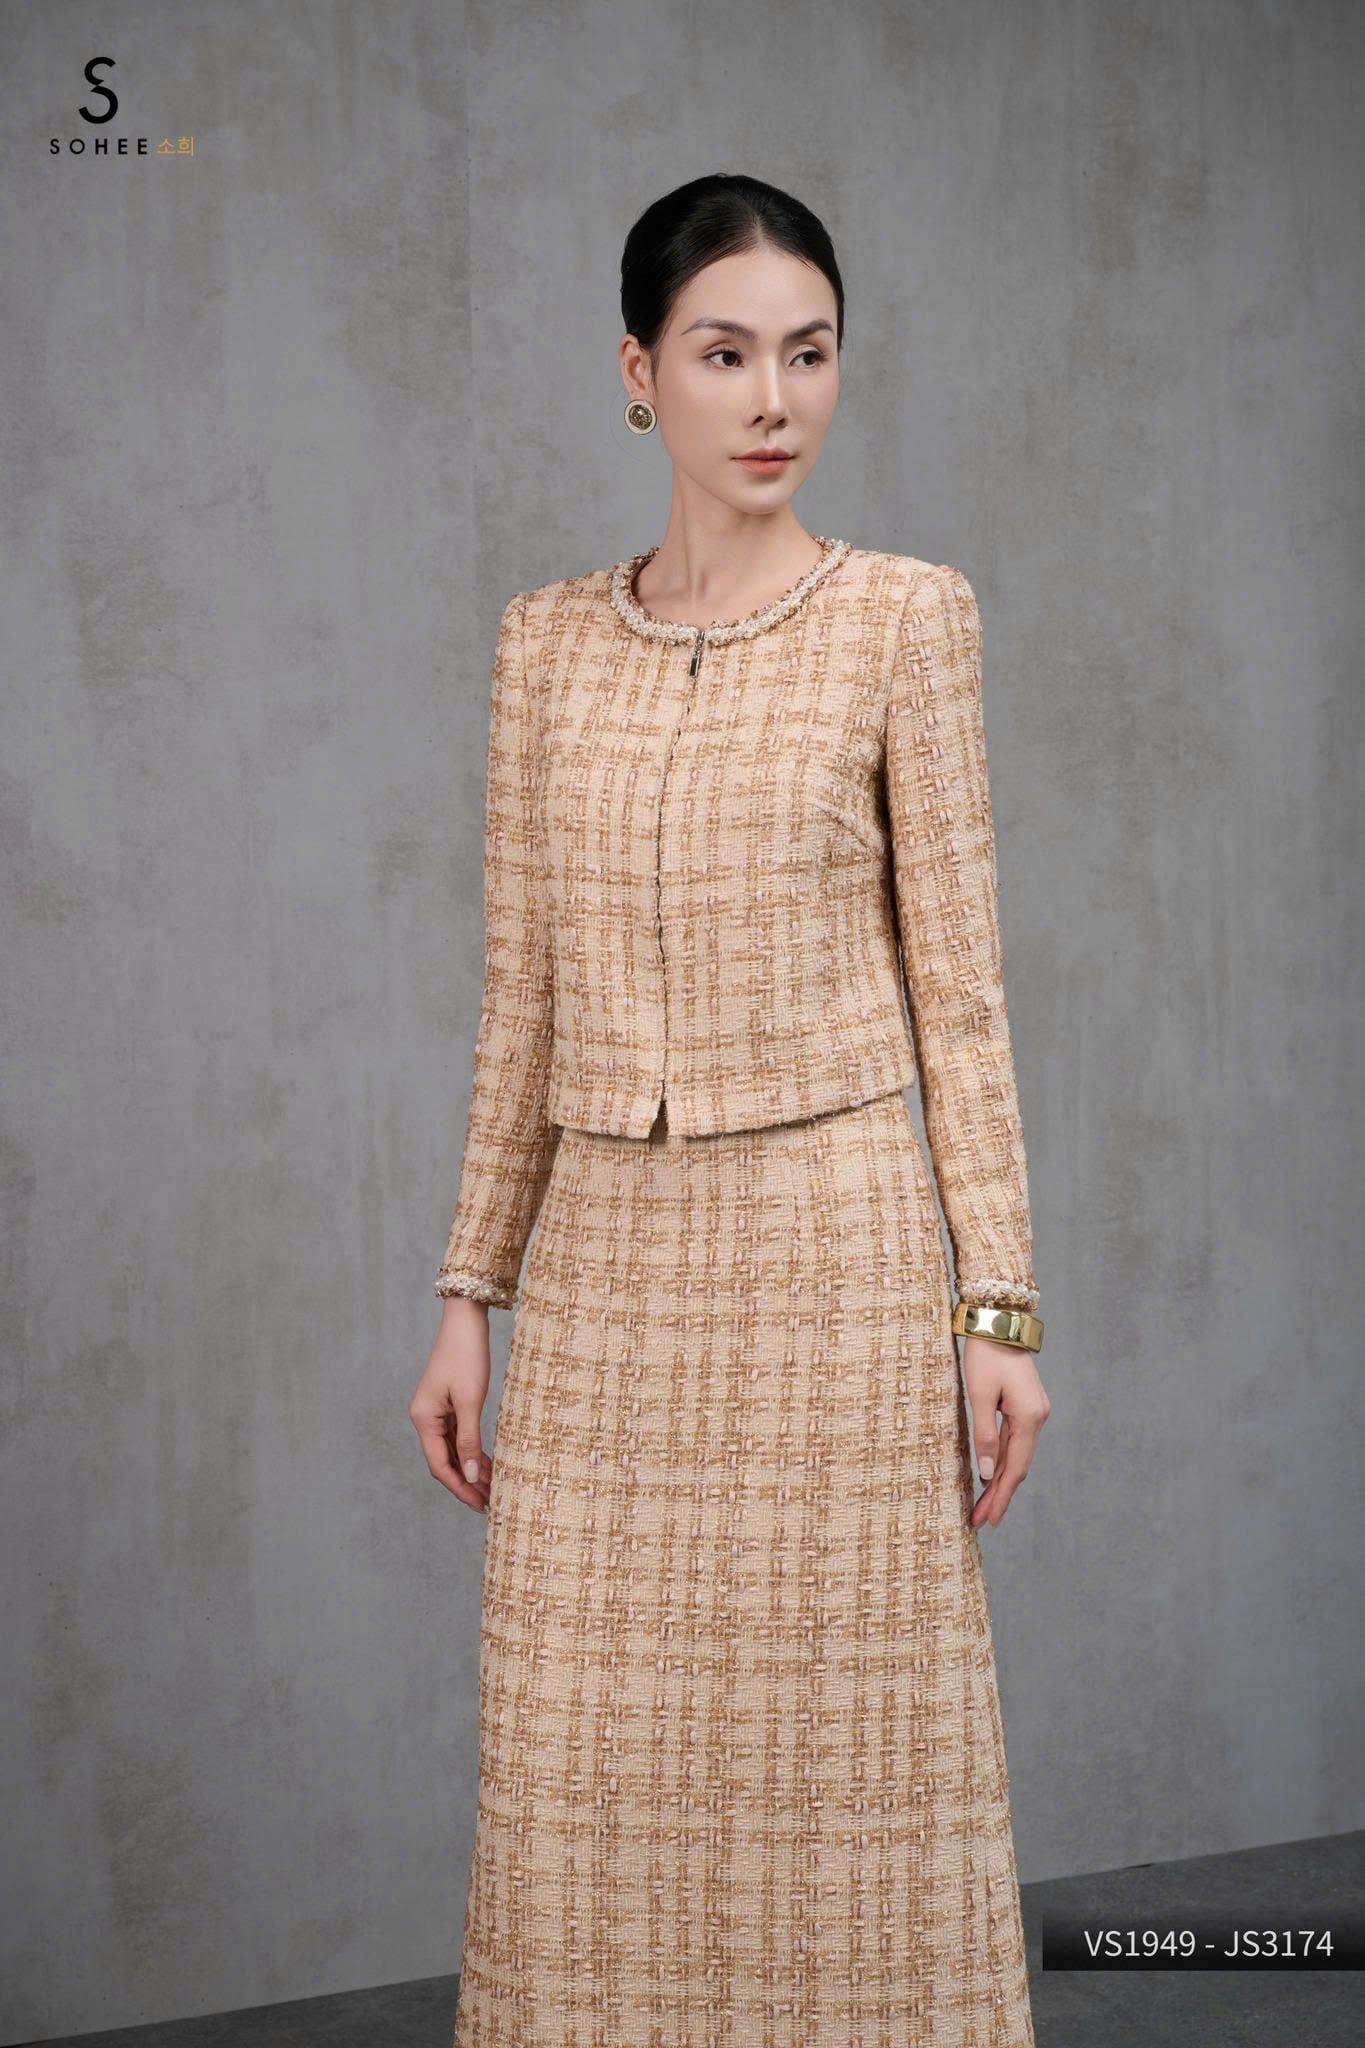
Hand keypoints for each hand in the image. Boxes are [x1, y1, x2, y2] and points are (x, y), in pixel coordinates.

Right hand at [408, 1296, 494, 1512]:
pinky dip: (471, 1451)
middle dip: (466, 1482)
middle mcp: (425, 1418)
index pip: (439, 1465)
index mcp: (423, 1418)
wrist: (466, 1321)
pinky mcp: (448, 1404)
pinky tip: (487, 1464)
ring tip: (492, 1487)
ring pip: (453, 1450)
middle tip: (490, 1502)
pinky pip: (458, 1436)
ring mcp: (436, 1411)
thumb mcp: (470, 1401)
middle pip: (445, 1460)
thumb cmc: (466, 1356)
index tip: (479, 1504)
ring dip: (470, 1469)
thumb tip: (468, 1475)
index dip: (459, 1487)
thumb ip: (469, 1440)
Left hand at [963, 1332, 1050, 1529]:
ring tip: (983, 1506)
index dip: (1000, 1496)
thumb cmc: (986, 1353)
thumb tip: (986, 1473)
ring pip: (1016, 1455)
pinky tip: (991, 1475)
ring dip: (1000, 1480)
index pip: (1014, 1468)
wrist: (998, 1320)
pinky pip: (1014, 1440)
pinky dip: (1002, 1460)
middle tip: (981, 1521)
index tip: (987, 1519)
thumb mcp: (979, 1394)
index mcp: (1029, 1417)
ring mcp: (1033, 1411)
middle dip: (999, 1495)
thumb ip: (983, 1435)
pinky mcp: (1025, 1405)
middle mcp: (1037, 1417)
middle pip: (1017, 1466)